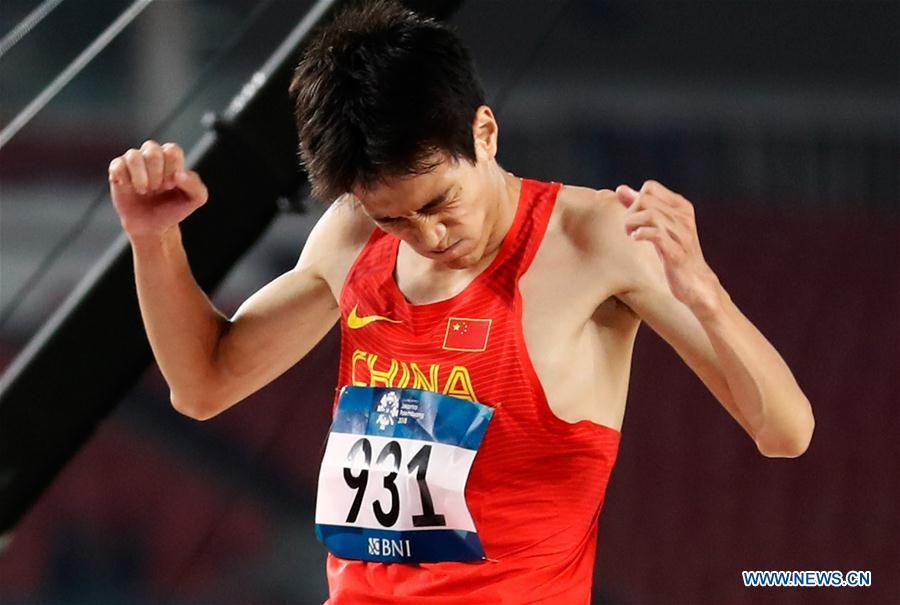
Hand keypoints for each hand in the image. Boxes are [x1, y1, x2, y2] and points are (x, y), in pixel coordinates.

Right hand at [108, 140, 207, 238]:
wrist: (153, 226)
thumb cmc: (174, 208)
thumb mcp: (195, 199)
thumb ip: (195, 185)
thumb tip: (179, 175)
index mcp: (171, 157)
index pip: (171, 150)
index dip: (172, 169)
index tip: (171, 186)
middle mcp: (151, 155)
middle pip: (152, 149)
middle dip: (157, 173)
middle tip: (158, 189)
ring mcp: (133, 162)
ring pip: (133, 155)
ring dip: (141, 177)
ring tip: (144, 191)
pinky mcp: (117, 171)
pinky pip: (117, 165)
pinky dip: (125, 179)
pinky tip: (130, 188)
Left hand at [616, 180, 720, 314]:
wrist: (696, 282)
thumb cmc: (674, 252)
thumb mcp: (658, 226)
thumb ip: (640, 207)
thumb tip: (620, 189)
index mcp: (681, 207)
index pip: (650, 187)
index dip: (634, 200)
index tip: (633, 217)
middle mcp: (683, 217)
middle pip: (646, 199)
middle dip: (630, 212)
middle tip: (629, 229)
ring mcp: (681, 234)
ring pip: (649, 214)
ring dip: (632, 224)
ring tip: (631, 235)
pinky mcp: (677, 252)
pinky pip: (656, 234)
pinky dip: (640, 235)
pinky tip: (637, 240)